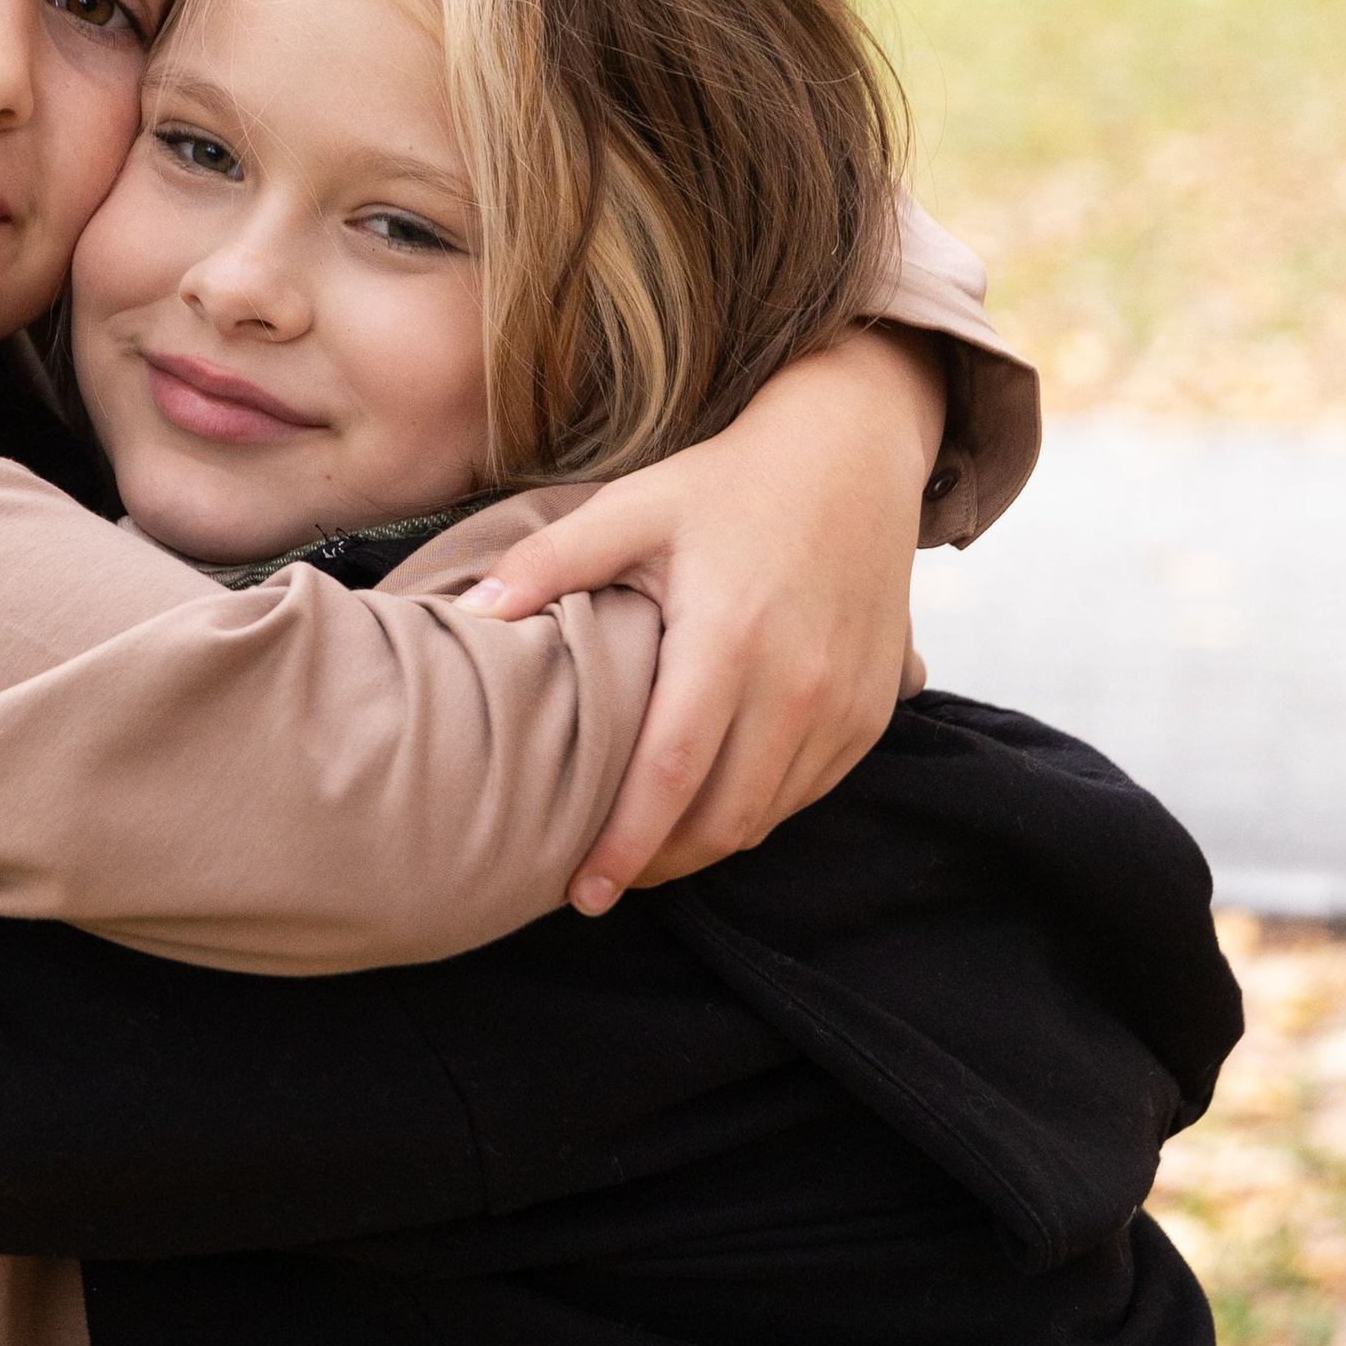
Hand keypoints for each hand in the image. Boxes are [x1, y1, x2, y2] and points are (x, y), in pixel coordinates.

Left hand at [458, 328, 948, 910]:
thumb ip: (548, 564)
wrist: (850, 454)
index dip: (625, 846)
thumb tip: (472, 617)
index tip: (582, 892)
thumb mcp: (631, 508)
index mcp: (728, 636)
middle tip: (604, 880)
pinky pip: (809, 793)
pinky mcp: (873, 710)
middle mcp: (797, 681)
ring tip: (650, 850)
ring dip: (705, 847)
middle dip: (659, 865)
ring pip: (767, 816)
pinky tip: (711, 806)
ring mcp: (844, 701)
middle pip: (722, 819)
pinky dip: (757, 814)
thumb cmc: (727, 485)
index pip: (669, 775)